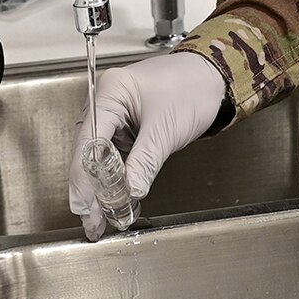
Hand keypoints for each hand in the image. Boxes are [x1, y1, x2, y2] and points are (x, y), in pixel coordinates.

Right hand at [70, 49, 226, 238]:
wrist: (214, 78)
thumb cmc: (193, 86)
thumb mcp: (167, 128)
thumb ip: (146, 161)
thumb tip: (130, 190)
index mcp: (110, 92)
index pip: (88, 140)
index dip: (84, 177)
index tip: (86, 206)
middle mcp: (105, 101)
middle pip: (87, 151)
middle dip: (89, 188)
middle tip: (92, 220)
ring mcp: (114, 114)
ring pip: (98, 157)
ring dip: (100, 187)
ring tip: (100, 218)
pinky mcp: (125, 126)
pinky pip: (114, 156)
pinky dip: (114, 178)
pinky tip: (115, 199)